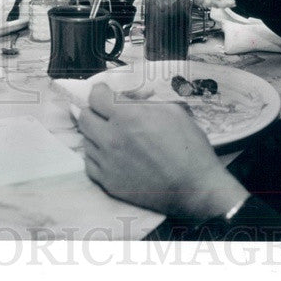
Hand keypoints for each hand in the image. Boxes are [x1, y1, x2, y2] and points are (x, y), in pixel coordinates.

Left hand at [77, 83, 249, 221]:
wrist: (196, 189)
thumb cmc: (190, 148)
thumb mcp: (172, 111)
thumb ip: (143, 101)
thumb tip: (125, 97)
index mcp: (128, 116)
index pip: (95, 96)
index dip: (101, 92)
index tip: (107, 93)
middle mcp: (112, 138)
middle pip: (84, 117)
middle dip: (95, 111)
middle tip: (109, 114)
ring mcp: (108, 163)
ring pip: (85, 140)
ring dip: (96, 133)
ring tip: (115, 135)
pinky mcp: (109, 183)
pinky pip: (90, 163)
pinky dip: (98, 155)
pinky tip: (113, 154)